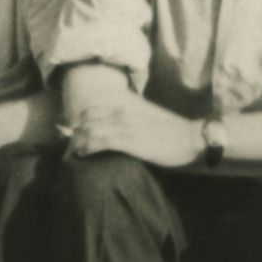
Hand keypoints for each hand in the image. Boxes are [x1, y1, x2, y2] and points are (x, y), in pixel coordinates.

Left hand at [65, 104, 203, 167]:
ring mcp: (124, 125)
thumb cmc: (173, 133)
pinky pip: (98, 142)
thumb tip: (117, 131)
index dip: (76, 123)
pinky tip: (83, 155)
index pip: (91, 110)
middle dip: (73, 135)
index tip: (69, 135)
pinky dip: (86, 148)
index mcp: (126, 106)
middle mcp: (122, 112)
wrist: (192, 139)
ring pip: (88, 130)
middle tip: (69, 148)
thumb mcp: (147, 120)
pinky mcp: (128, 140)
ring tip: (74, 154)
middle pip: (85, 120)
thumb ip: (130, 122)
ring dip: (77, 143)